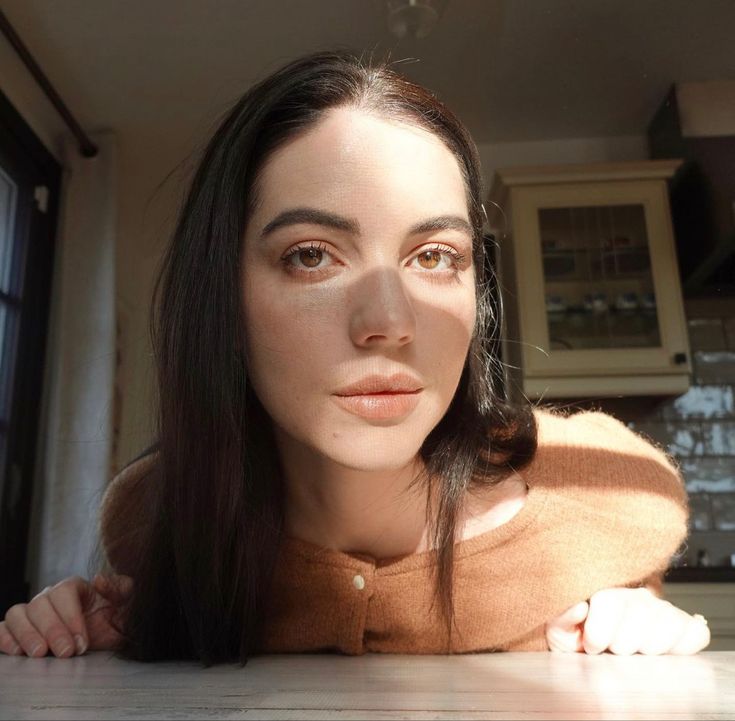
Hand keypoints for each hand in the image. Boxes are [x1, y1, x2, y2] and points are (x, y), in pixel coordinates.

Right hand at [0, 574, 132, 657]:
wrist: (113, 633)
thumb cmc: (119, 615)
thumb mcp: (129, 601)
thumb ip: (119, 588)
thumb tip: (99, 579)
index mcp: (76, 586)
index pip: (63, 592)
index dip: (70, 617)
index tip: (82, 642)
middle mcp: (51, 597)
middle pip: (40, 604)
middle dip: (52, 631)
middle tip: (65, 653)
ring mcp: (34, 614)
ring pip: (18, 615)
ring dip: (26, 635)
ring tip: (40, 654)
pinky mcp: (22, 631)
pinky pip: (4, 629)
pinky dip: (5, 639)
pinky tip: (16, 652)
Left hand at [545, 587, 710, 654]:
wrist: (596, 650)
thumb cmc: (578, 639)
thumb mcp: (560, 631)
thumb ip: (561, 617)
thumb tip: (580, 606)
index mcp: (603, 590)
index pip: (609, 601)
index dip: (598, 632)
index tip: (591, 646)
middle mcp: (634, 594)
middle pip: (638, 612)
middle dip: (621, 642)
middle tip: (613, 649)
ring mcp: (661, 608)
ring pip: (665, 622)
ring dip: (647, 646)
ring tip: (633, 651)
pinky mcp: (684, 626)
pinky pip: (694, 632)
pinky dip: (681, 644)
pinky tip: (662, 651)